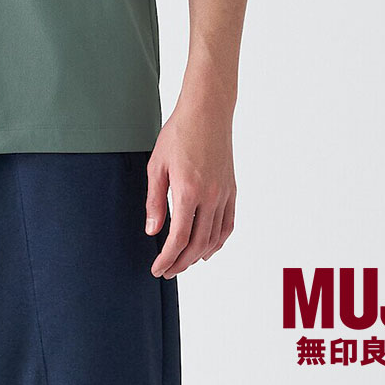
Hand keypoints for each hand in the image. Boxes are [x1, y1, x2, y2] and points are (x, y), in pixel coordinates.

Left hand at [145, 101, 235, 277]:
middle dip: (181, 263)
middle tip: (167, 271)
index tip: (157, 269)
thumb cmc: (178, 134)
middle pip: (198, 244)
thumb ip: (154, 200)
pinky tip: (208, 249)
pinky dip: (218, 242)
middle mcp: (210, 197)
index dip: (167, 258)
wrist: (206, 113)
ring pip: (215, 238)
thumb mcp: (157, 165)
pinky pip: (228, 225)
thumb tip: (152, 231)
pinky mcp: (232, 190)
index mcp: (188, 191)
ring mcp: (224, 195)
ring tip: (184, 263)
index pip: (179, 238)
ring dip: (199, 256)